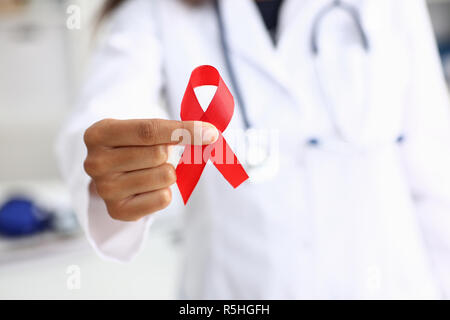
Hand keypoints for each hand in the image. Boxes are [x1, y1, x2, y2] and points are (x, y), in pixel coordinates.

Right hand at [83, 118, 218, 220]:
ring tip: (151, 171)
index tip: (210, 132)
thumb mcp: (144, 129)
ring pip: (165, 176)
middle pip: (158, 154)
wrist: (112, 173)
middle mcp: (95, 163)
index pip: (149, 130)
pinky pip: (163, 198)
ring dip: (167, 173)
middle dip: (169, 153)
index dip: (183, 131)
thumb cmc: (133, 146)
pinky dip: (165, 191)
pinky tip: (150, 188)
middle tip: (158, 155)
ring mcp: (105, 189)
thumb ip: (174, 129)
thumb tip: (210, 134)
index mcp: (99, 134)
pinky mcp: (117, 211)